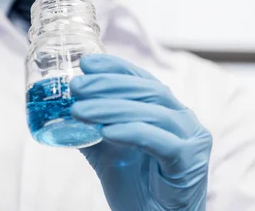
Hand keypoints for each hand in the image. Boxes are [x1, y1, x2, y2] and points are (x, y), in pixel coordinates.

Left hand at [70, 54, 211, 210]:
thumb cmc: (139, 190)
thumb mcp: (108, 154)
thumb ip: (93, 131)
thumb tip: (64, 110)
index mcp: (167, 111)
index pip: (141, 80)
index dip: (115, 68)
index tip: (86, 63)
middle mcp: (183, 119)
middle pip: (146, 91)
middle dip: (107, 85)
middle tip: (76, 86)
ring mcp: (191, 139)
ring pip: (151, 111)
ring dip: (111, 107)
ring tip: (80, 109)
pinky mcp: (189, 161)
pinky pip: (159, 140)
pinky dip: (131, 131)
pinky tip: (105, 131)